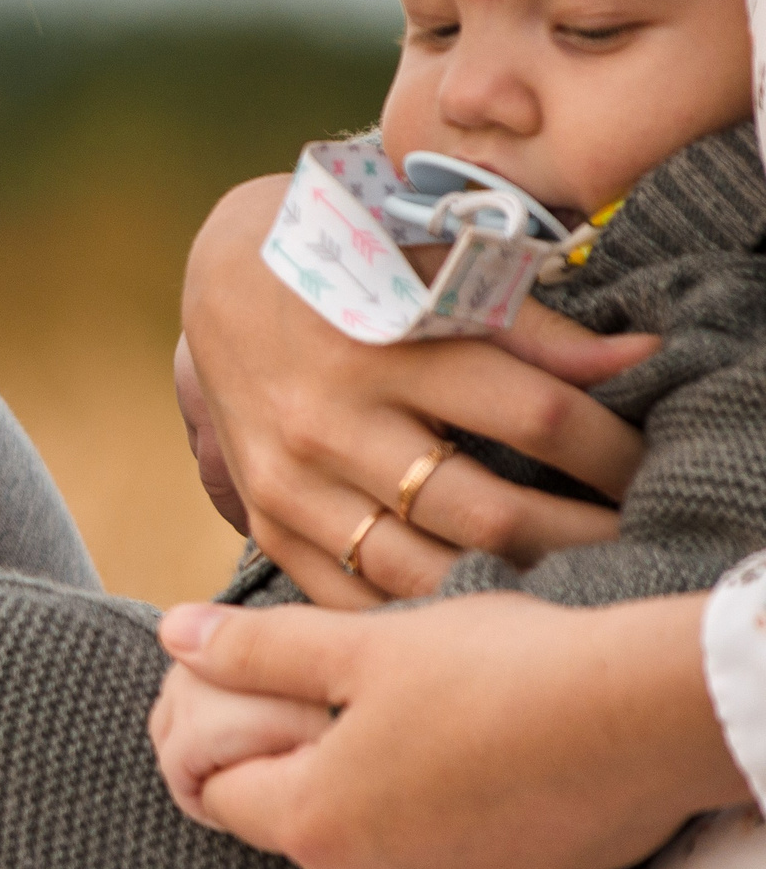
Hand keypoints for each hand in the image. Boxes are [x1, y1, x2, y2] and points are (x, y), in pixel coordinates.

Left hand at [156, 592, 749, 868]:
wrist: (645, 719)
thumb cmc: (496, 672)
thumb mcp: (359, 646)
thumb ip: (257, 649)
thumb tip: (175, 636)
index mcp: (312, 822)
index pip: (219, 794)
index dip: (220, 743)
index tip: (252, 701)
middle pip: (291, 822)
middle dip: (298, 764)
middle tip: (339, 697)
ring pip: (362, 846)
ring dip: (365, 794)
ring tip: (409, 721)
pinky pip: (429, 864)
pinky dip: (430, 821)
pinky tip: (466, 761)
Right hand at [180, 176, 655, 603]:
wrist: (219, 276)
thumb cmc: (348, 259)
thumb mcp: (430, 266)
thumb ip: (530, 322)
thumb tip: (638, 360)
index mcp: (383, 344)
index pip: (533, 415)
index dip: (610, 450)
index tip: (648, 467)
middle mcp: (331, 421)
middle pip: (486, 511)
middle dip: (580, 534)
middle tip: (632, 540)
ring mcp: (292, 480)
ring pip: (422, 568)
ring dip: (510, 583)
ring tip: (569, 579)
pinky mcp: (267, 518)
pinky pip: (351, 595)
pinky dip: (419, 610)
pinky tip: (474, 600)